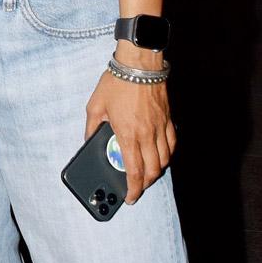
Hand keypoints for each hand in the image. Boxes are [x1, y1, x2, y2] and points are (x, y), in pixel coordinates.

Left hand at [84, 58, 175, 204]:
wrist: (138, 65)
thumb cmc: (116, 83)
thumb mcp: (95, 105)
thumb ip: (91, 126)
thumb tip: (89, 140)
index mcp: (127, 134)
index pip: (134, 171)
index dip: (133, 189)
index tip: (130, 197)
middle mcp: (147, 135)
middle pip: (152, 171)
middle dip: (145, 184)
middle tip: (137, 187)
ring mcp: (160, 128)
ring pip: (164, 160)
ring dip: (156, 172)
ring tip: (146, 173)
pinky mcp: (168, 120)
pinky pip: (172, 145)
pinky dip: (167, 155)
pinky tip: (159, 155)